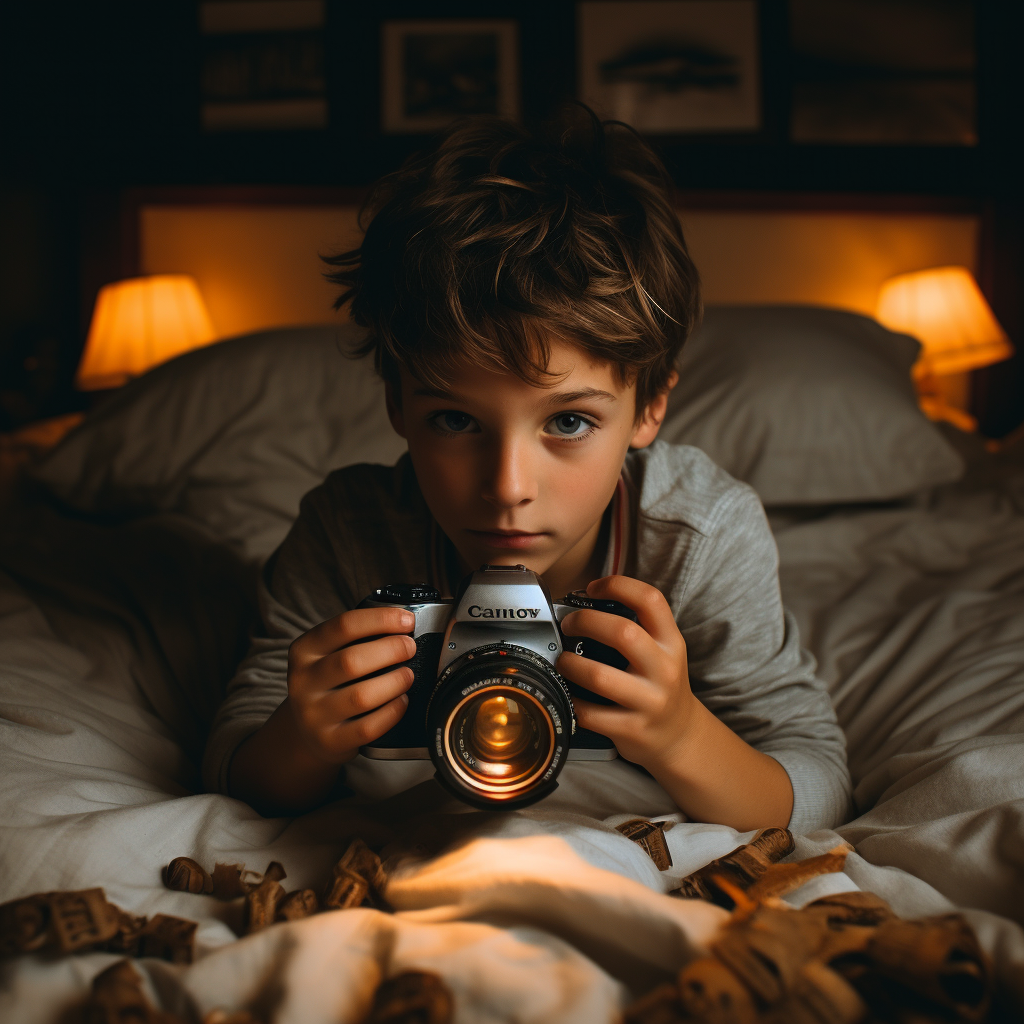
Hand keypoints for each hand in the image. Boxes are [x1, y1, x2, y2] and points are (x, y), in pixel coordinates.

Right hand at [285, 607, 416, 763]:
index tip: (407, 620)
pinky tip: (402, 701)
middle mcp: (303, 681)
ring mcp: (314, 714)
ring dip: (394, 682)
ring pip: (361, 696)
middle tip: (410, 648)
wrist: (307, 730)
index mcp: (304, 650)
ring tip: (408, 675)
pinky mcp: (330, 741)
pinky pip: (368, 727)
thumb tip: (404, 623)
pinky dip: (392, 712)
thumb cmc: (330, 682)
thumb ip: (358, 638)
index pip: (344, 626)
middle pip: (352, 660)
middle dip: (391, 650)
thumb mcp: (330, 654)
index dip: (380, 620)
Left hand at [557, 575, 696, 772]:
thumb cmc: (660, 684)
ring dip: (570, 664)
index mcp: (671, 642)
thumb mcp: (663, 651)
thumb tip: (583, 602)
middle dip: (584, 622)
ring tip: (563, 660)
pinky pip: (589, 713)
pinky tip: (568, 693)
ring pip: (599, 676)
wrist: (679, 735)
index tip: (592, 588)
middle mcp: (664, 670)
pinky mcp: (632, 730)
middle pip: (622, 633)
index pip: (650, 600)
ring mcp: (650, 702)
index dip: (617, 586)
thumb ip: (637, 626)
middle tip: (568, 625)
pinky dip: (571, 700)